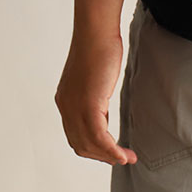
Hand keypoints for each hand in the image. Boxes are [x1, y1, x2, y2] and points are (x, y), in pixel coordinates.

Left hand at [54, 30, 137, 165]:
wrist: (96, 32)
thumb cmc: (99, 46)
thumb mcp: (94, 75)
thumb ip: (94, 92)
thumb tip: (101, 103)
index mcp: (65, 100)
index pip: (75, 134)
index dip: (93, 147)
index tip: (110, 150)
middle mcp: (66, 107)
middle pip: (80, 144)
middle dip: (101, 156)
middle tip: (121, 158)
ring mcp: (75, 108)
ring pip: (89, 144)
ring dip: (109, 156)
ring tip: (126, 158)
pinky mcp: (88, 106)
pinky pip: (100, 137)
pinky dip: (112, 150)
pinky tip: (123, 154)